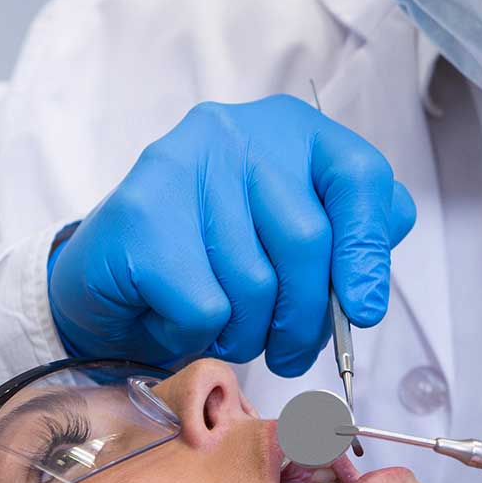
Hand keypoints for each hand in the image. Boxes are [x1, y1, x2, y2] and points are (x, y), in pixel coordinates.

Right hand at [48, 96, 415, 372]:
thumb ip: (349, 244)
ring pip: (254, 282)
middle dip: (305, 317)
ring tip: (223, 324)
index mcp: (290, 130)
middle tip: (291, 351)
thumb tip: (370, 289)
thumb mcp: (291, 242)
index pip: (360, 178)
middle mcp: (235, 132)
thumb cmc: (216, 261)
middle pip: (307, 240)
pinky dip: (199, 334)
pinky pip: (205, 305)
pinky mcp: (141, 213)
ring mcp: (182, 164)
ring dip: (246, 331)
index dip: (368, 252)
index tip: (364, 310)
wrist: (111, 279)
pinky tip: (176, 317)